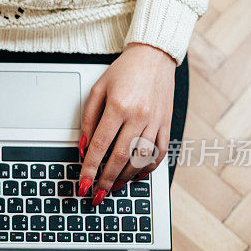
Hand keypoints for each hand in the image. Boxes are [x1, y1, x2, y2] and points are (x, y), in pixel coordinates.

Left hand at [78, 43, 176, 204]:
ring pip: (140, 160)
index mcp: (118, 106)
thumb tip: (84, 148)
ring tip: (113, 187)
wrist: (154, 55)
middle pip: (120, 158)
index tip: (83, 184)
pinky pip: (159, 153)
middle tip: (96, 194)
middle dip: (106, 181)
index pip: (100, 146)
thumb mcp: (97, 90)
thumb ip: (89, 120)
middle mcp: (139, 116)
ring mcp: (156, 121)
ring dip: (125, 178)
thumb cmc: (124, 72)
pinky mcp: (167, 124)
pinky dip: (147, 168)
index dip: (90, 169)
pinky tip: (136, 176)